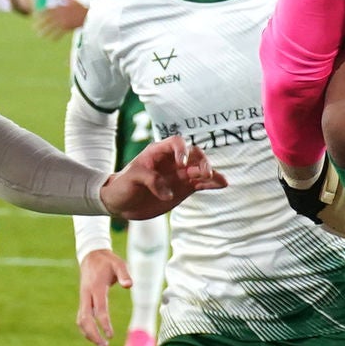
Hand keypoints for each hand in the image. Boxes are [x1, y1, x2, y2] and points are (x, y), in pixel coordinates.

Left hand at [35, 0, 87, 41]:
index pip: (47, 10)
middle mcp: (60, 14)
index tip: (35, 16)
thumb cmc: (82, 7)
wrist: (89, 14)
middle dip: (40, 24)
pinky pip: (60, 33)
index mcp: (60, 7)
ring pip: (52, 27)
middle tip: (34, 28)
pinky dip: (55, 37)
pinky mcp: (68, 27)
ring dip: (45, 31)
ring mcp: (64, 21)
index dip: (40, 13)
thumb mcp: (73, 0)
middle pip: (47, 19)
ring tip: (39, 35)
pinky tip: (51, 40)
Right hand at [75, 249, 127, 345]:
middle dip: (93, 334)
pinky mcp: (83, 300)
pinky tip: (95, 336)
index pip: (99, 309)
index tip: (111, 335)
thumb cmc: (108, 261)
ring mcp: (83, 298)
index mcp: (96, 287)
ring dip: (89, 334)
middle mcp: (87, 294)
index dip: (104, 323)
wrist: (91, 255)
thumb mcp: (118, 263)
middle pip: (85, 318)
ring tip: (102, 345)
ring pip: (81, 320)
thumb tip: (130, 285)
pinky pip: (81, 317)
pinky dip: (86, 329)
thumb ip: (124, 274)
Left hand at [101, 134, 222, 222]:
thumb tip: (168, 193)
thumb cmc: (123, 186)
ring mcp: (180, 175)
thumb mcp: (131, 178)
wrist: (121, 203)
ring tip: (219, 180)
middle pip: (194, 154)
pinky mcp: (185, 188)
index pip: (176, 142)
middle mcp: (173, 161)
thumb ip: (150, 180)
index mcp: (159, 152)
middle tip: (204, 173)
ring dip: (211, 173)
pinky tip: (223, 185)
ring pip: (201, 169)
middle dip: (202, 162)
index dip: (182, 150)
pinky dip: (212, 184)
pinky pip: (202, 184)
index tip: (182, 164)